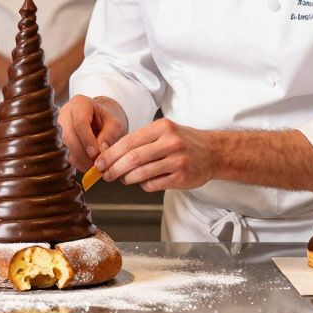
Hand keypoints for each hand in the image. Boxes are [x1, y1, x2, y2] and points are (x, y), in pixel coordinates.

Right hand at [57, 95, 127, 171]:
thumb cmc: (107, 121)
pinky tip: (90, 167)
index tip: (96, 153)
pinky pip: (67, 155)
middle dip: (83, 152)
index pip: (79, 122)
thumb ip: (110, 135)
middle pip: (69, 135)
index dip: (87, 139)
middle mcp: (65, 114)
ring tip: (97, 167)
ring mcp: (60, 128)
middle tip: (97, 164)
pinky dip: (79, 164)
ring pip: (66, 147)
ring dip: (82, 160)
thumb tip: (101, 150)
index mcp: (79, 103)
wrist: (99, 122)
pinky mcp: (60, 142)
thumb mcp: (114, 124)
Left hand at [96, 118, 217, 191]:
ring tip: (122, 178)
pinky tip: (143, 181)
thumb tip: (110, 155)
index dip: (110, 154)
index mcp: (162, 127)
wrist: (213, 152)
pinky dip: (143, 185)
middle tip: (104, 174)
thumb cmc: (183, 141)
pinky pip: (153, 184)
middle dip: (113, 168)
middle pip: (132, 158)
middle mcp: (170, 142)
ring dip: (126, 179)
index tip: (99, 163)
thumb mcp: (163, 132)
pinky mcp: (181, 178)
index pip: (129, 141)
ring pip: (141, 173)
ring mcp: (177, 161)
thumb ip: (141, 141)